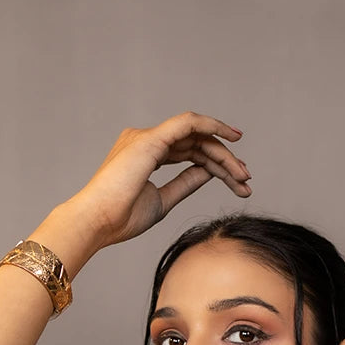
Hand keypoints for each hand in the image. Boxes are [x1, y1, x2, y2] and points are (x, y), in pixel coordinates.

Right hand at [66, 111, 251, 253]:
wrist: (98, 222)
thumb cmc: (121, 217)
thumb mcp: (163, 200)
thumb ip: (185, 183)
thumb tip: (209, 172)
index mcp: (147, 154)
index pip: (190, 153)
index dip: (216, 165)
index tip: (238, 182)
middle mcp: (147, 140)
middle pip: (196, 143)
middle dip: (225, 160)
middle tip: (246, 180)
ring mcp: (148, 137)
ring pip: (197, 135)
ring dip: (224, 153)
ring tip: (243, 176)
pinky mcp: (151, 139)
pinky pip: (188, 123)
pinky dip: (211, 126)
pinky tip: (231, 137)